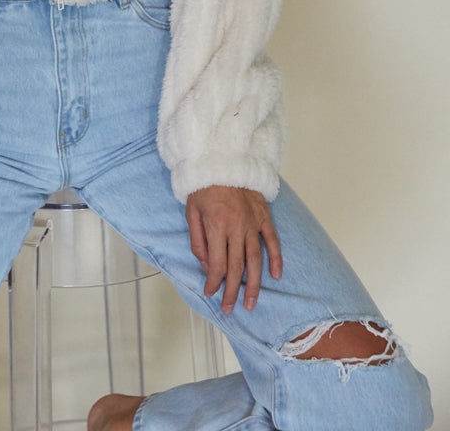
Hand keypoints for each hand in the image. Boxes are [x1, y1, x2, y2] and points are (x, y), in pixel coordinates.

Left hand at [185, 185, 281, 314]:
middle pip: (236, 267)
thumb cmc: (203, 186)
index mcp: (216, 225)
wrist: (223, 158)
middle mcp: (237, 227)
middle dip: (232, 291)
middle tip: (229, 308)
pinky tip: (275, 275)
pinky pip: (272, 240)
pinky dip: (276, 258)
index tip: (210, 293)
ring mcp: (252, 222)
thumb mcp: (191, 212)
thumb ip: (198, 241)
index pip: (217, 264)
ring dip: (254, 284)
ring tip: (251, 303)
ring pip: (255, 260)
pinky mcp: (263, 216)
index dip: (214, 282)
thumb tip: (206, 266)